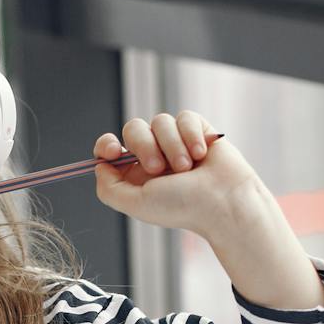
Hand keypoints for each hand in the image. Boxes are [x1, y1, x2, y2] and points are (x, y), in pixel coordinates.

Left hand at [92, 111, 261, 235]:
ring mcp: (175, 141)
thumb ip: (108, 189)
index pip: (110, 148)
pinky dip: (191, 135)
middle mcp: (154, 155)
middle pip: (133, 129)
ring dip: (172, 145)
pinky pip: (184, 117)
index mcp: (136, 174)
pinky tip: (201, 154)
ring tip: (187, 167)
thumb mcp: (136, 205)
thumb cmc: (183, 206)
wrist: (223, 202)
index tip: (114, 150)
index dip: (106, 144)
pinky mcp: (197, 129)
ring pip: (160, 121)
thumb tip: (100, 165)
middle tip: (160, 168)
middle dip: (145, 146)